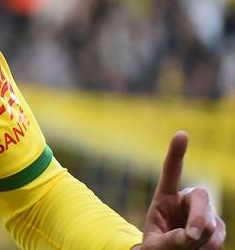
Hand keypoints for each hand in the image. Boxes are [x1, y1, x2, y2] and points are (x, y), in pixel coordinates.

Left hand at [137, 131, 225, 248]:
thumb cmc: (158, 245)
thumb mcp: (154, 244)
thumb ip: (167, 240)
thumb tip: (189, 236)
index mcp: (166, 197)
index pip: (171, 172)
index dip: (176, 153)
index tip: (181, 134)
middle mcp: (189, 200)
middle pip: (201, 198)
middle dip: (197, 219)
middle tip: (190, 237)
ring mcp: (207, 213)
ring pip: (210, 225)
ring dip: (197, 243)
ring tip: (184, 249)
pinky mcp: (219, 227)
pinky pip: (217, 239)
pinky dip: (206, 249)